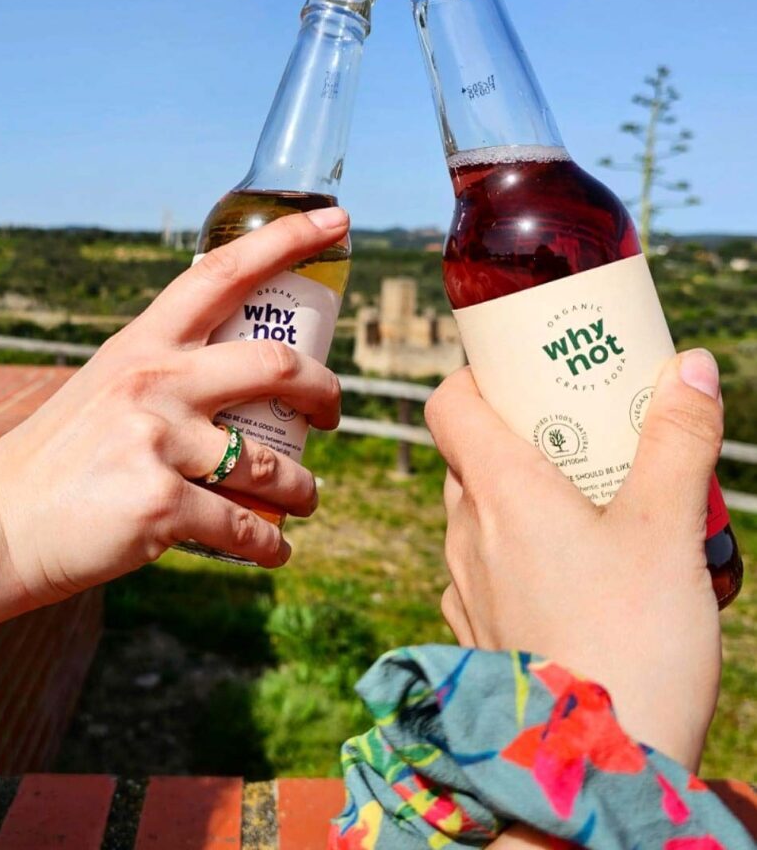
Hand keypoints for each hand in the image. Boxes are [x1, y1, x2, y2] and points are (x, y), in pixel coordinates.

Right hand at [0, 206, 348, 646]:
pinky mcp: (162, 506)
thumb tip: (240, 373)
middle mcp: (155, 381)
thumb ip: (168, 370)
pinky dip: (271, 545)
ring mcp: (159, 442)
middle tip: (332, 415)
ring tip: (304, 499)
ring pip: (273, 464)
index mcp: (145, 343)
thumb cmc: (61, 456)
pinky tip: (275, 550)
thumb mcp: (109, 385)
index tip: (338, 221)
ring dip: (303, 488)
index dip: (289, 239)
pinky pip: (245, 526)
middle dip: (327, 393)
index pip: (226, 270)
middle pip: (279, 367)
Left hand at [426, 349, 723, 771]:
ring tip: (595, 502)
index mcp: (500, 492)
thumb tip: (692, 366)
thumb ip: (678, 442)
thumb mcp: (668, 531)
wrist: (593, 774)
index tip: (524, 369)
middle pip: (471, 453)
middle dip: (522, 431)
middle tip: (584, 430)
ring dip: (527, 494)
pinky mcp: (480, 631)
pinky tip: (580, 573)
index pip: (449, 402)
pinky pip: (490, 567)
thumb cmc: (630, 646)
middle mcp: (467, 533)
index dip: (478, 374)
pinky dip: (523, 551)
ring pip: (482, 511)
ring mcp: (466, 586)